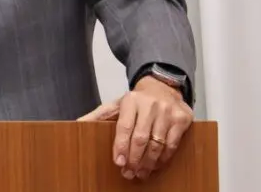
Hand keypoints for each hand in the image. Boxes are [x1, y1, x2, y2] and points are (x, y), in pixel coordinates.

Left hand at [78, 76, 193, 180]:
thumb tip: (78, 124)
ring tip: (140, 173)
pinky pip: (172, 145)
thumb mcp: (117, 104)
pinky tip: (155, 165)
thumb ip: (99, 115)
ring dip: (148, 163)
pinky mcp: (182, 119)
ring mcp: (168, 111)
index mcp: (131, 100)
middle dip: (134, 159)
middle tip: (129, 173)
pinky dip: (163, 159)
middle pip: (141, 138)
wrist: (163, 87)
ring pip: (157, 144)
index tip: (119, 162)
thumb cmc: (138, 101)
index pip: (124, 126)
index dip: (121, 146)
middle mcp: (150, 104)